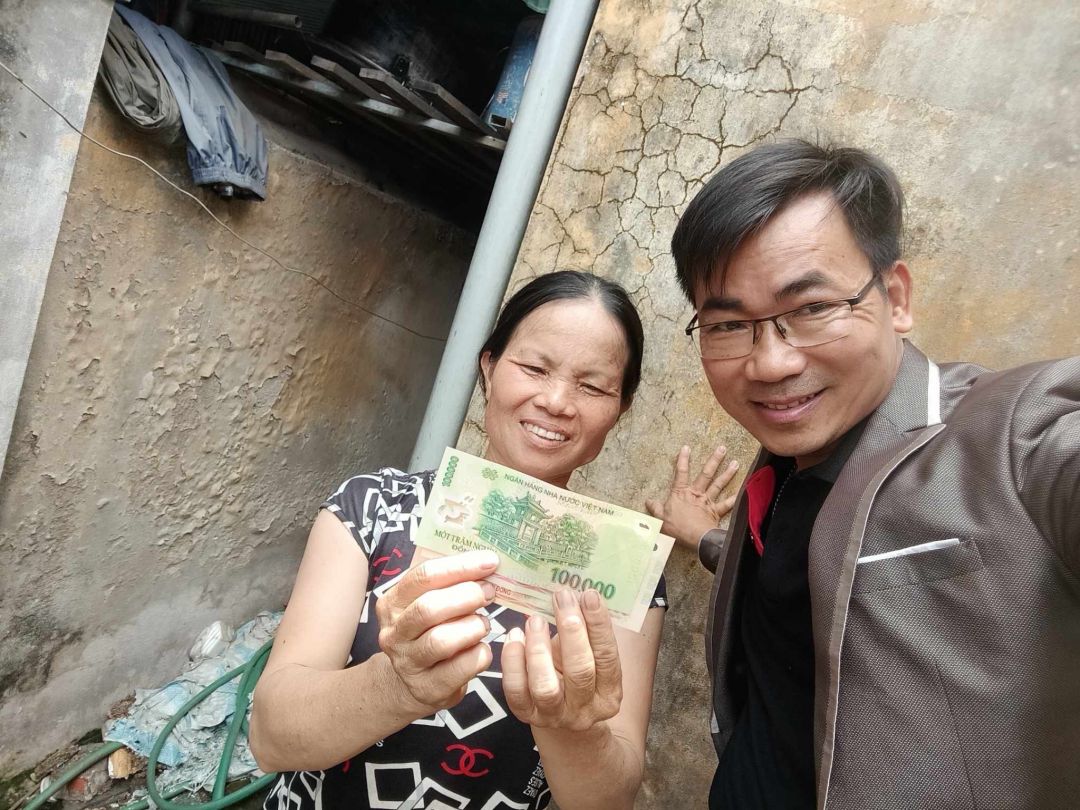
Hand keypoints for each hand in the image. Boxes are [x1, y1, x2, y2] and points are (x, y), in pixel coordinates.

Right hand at [375, 550, 498, 714]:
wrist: (411, 682)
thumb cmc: (428, 632)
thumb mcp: (427, 604)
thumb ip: (448, 584)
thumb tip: (487, 564)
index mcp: (393, 603)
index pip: (424, 576)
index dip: (460, 566)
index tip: (490, 562)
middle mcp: (394, 633)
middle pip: (429, 608)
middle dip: (466, 596)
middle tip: (490, 592)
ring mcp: (408, 663)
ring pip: (441, 641)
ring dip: (472, 627)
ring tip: (484, 623)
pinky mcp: (427, 688)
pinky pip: (459, 669)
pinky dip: (478, 655)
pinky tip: (483, 648)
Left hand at [502, 588, 621, 732]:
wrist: (562, 719)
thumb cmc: (578, 674)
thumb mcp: (590, 656)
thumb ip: (585, 633)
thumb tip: (572, 594)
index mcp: (609, 692)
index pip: (607, 657)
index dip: (599, 625)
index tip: (589, 594)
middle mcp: (585, 708)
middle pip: (580, 671)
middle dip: (571, 631)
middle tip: (562, 598)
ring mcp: (555, 715)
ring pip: (545, 686)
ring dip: (539, 648)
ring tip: (535, 620)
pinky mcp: (527, 715)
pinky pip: (516, 691)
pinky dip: (513, 662)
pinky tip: (515, 637)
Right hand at [645, 444, 738, 551]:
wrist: (695, 538)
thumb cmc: (677, 527)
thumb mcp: (660, 518)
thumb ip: (655, 508)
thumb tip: (648, 501)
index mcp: (681, 493)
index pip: (681, 473)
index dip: (683, 459)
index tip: (686, 447)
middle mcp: (696, 494)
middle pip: (706, 474)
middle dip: (714, 460)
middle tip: (722, 448)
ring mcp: (707, 502)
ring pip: (718, 484)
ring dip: (727, 473)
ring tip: (735, 463)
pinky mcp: (716, 512)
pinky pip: (726, 504)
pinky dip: (734, 498)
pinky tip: (741, 492)